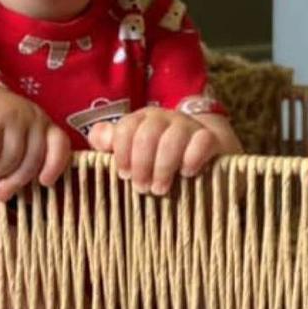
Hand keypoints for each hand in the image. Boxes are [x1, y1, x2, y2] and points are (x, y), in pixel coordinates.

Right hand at [0, 82, 71, 201]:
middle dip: (14, 182)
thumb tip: (29, 200)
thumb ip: (26, 163)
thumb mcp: (17, 141)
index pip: (59, 144)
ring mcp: (11, 116)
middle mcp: (32, 117)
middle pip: (31, 161)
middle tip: (0, 193)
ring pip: (9, 160)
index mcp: (43, 124)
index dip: (55, 165)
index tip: (44, 182)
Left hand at [87, 106, 241, 195]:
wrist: (208, 154)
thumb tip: (96, 138)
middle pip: (147, 134)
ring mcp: (189, 126)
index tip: (124, 174)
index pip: (126, 128)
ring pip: (172, 139)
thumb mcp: (135, 153)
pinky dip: (192, 158)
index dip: (122, 152)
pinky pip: (202, 141)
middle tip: (142, 188)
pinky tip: (187, 173)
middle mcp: (164, 118)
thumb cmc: (162, 159)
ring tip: (160, 190)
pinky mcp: (212, 138)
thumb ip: (112, 144)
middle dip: (142, 164)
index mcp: (142, 120)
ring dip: (163, 167)